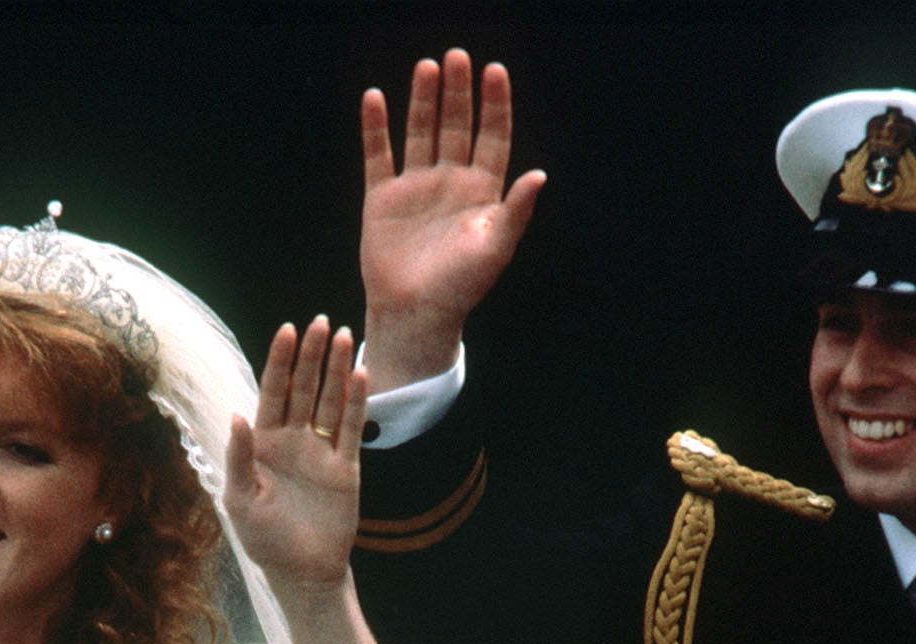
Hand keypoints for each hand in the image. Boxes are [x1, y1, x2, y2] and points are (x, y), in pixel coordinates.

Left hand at [225, 317, 367, 599]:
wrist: (302, 572)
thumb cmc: (264, 540)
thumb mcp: (240, 500)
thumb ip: (239, 456)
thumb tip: (236, 413)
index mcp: (263, 443)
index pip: (273, 393)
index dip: (280, 362)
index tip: (288, 330)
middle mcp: (293, 441)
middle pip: (304, 388)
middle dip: (311, 355)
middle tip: (321, 322)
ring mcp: (321, 451)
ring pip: (331, 401)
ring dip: (338, 370)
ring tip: (346, 336)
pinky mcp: (346, 467)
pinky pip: (353, 429)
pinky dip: (357, 403)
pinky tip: (362, 375)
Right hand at [360, 48, 544, 390]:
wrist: (415, 313)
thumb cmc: (461, 287)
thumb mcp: (495, 249)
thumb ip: (516, 211)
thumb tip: (540, 175)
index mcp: (482, 192)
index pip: (492, 137)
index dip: (495, 105)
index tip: (495, 71)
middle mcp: (451, 182)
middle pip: (456, 126)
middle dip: (458, 92)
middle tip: (457, 56)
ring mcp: (416, 187)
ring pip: (420, 132)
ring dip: (423, 100)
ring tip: (427, 67)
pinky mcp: (383, 198)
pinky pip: (379, 155)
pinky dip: (375, 127)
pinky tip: (375, 98)